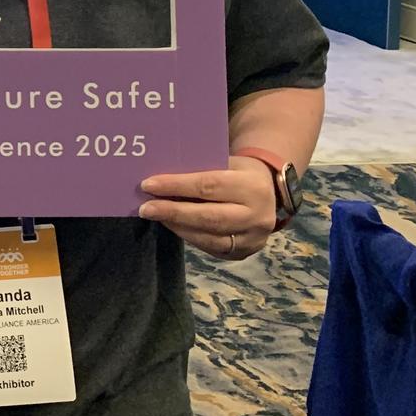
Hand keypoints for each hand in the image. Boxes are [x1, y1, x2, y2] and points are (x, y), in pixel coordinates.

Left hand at [138, 156, 277, 259]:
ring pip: (209, 237)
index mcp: (252, 187)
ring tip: (154, 215)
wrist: (271, 192)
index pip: (209, 186)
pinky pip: (211, 247)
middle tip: (145, 208)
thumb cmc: (238, 171)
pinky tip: (172, 225)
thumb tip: (159, 177)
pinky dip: (188, 235)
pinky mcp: (244, 252)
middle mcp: (257, 216)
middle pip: (209, 217)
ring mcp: (253, 238)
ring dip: (177, 226)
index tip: (148, 185)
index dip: (177, 186)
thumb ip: (199, 170)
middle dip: (173, 212)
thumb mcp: (226, 162)